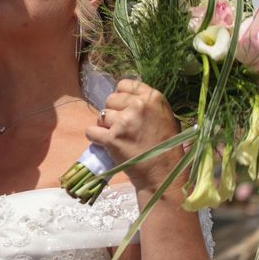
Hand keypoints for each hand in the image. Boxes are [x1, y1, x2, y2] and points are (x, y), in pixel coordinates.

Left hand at [85, 79, 184, 193]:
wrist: (164, 175)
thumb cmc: (167, 148)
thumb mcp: (165, 118)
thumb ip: (147, 106)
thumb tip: (127, 98)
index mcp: (153, 98)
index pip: (124, 84)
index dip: (121, 96)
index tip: (123, 108)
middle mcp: (138, 106)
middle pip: (110, 99)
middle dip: (112, 112)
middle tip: (123, 128)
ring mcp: (124, 122)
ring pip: (101, 116)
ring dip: (105, 127)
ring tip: (119, 138)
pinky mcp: (111, 138)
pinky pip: (91, 132)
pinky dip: (95, 138)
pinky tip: (106, 144)